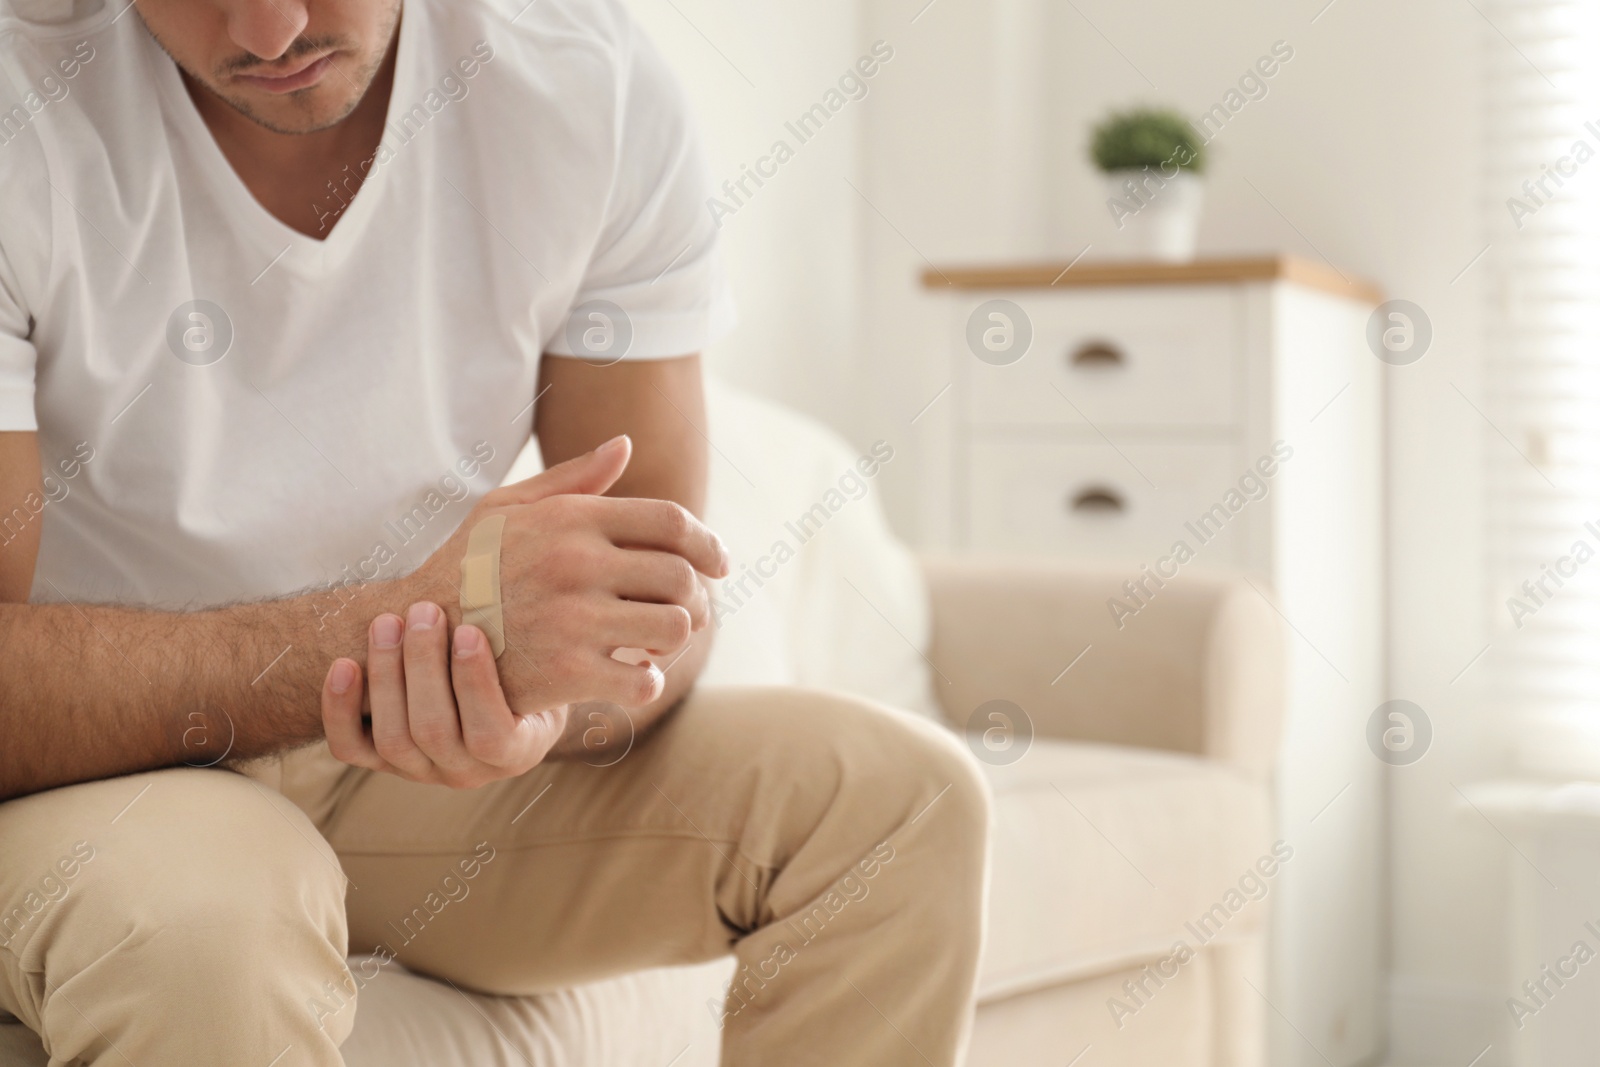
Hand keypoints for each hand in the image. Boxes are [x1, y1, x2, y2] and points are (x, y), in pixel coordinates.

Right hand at [319, 434, 727, 785]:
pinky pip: (644, 679)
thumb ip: (575, 480)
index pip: (671, 521)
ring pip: (674, 627)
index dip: (708, 543)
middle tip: (688, 611)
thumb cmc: (466, 565)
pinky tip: (632, 675)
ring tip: (660, 643)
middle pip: (681, 576)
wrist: (414, 631)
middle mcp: (578, 563)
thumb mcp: (508, 507)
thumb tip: (626, 445)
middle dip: (697, 597)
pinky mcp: (567, 671)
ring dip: (678, 640)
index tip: (720, 564)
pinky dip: (649, 681)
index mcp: (572, 519)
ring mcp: (574, 619)